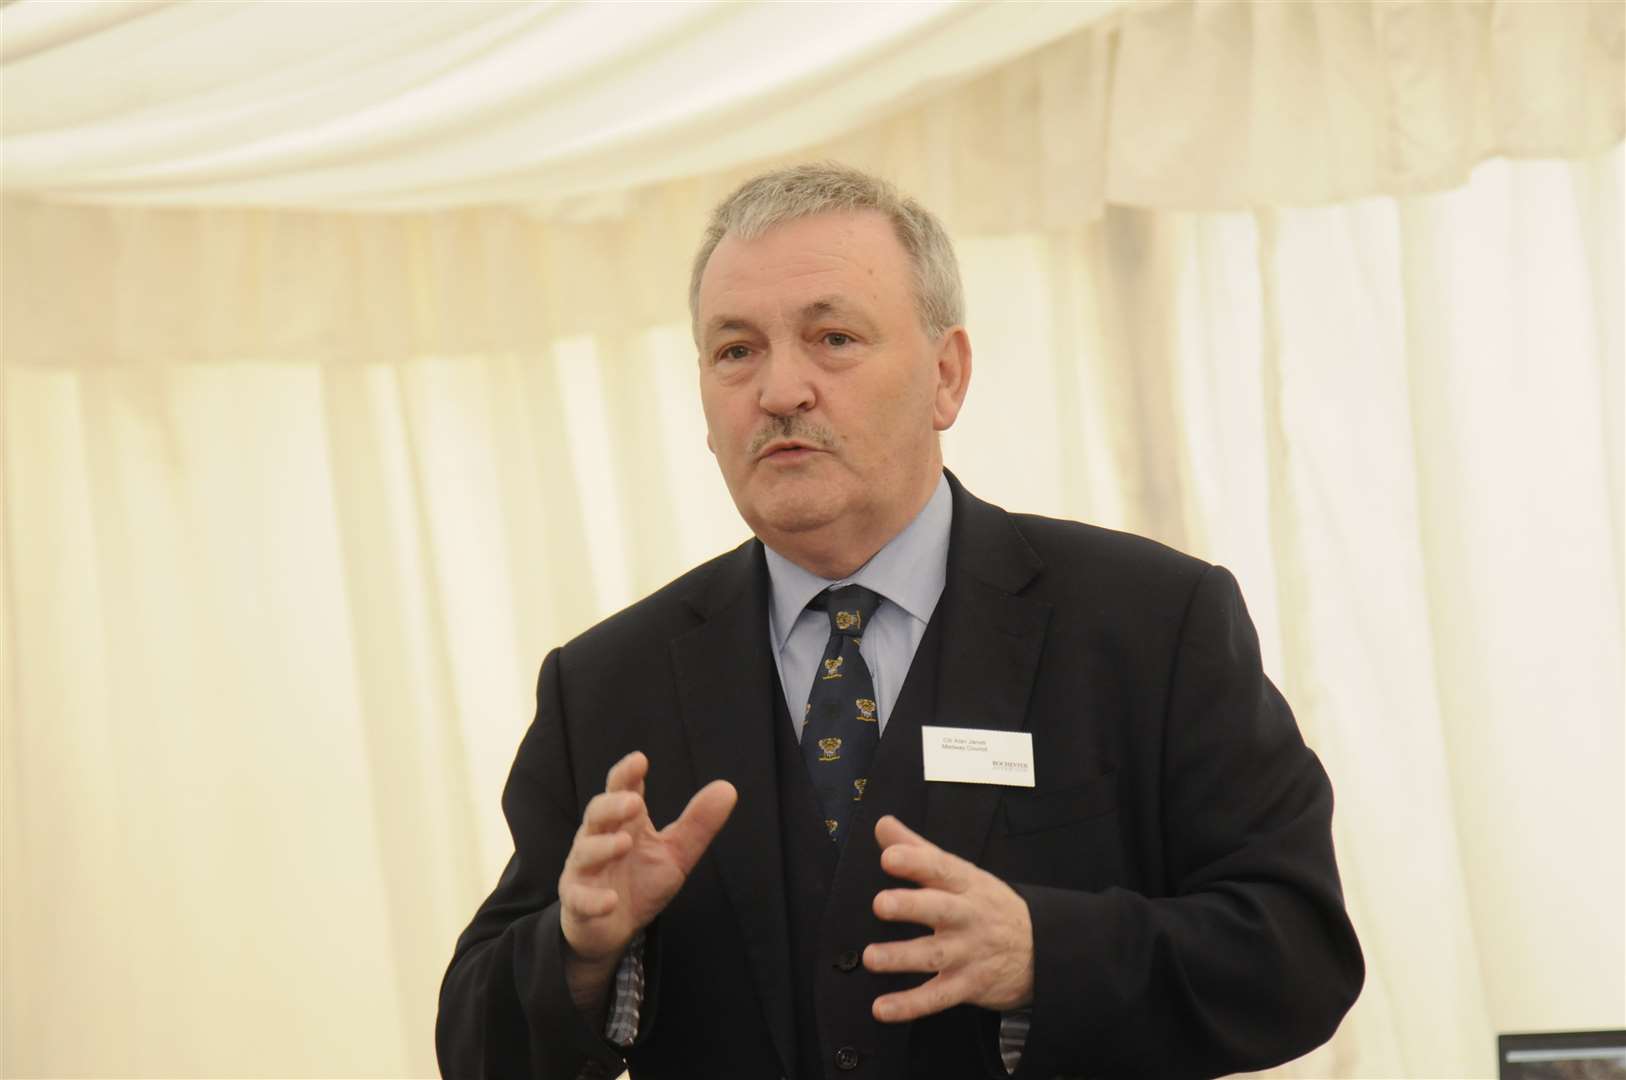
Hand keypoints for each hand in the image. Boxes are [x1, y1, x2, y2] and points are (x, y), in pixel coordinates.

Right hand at [558, 751, 736, 1007]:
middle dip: (613, 805)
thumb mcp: (675, 853)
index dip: (627, 774)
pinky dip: (593, 899)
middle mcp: (599, 838)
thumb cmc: (641, 881)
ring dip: (602, 846)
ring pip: (585, 850)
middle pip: (597, 813)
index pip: (621, 790)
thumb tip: (728, 788)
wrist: (614, 928)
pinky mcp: (577, 900)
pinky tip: (610, 901)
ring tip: (625, 843)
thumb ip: (698, 824)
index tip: (640, 760)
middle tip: (635, 803)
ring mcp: (584, 869)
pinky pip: (580, 897)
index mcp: (624, 822)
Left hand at [863, 814, 1033, 1021]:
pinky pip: (937, 998)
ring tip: (872, 957)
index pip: (940, 868)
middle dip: (910, 906)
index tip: (889, 856)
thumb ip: (918, 850)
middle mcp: (967, 917)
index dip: (915, 861)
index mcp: (965, 884)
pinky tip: (883, 1008)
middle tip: (881, 903)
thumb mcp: (963, 873)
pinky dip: (909, 1005)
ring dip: (901, 957)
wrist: (1043, 950)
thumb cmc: (990, 906)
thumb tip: (883, 825)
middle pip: (939, 909)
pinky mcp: (967, 985)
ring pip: (934, 956)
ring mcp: (968, 953)